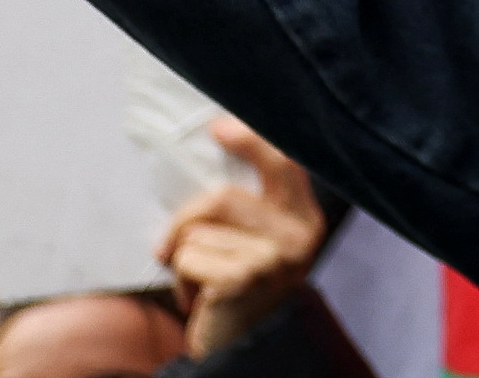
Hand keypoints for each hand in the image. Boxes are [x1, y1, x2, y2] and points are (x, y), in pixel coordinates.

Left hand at [157, 118, 323, 358]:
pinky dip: (180, 280)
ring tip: (201, 282)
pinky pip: (187, 257)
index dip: (251, 140)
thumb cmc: (238, 292)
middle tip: (172, 246)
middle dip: (186, 222)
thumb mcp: (255, 244)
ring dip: (183, 257)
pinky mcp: (244, 277)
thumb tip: (209, 164)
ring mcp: (275, 256)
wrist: (241, 350)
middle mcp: (300, 234)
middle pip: (223, 196)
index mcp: (305, 218)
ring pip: (198, 228)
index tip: (218, 128)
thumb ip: (248, 209)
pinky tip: (200, 300)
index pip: (284, 163)